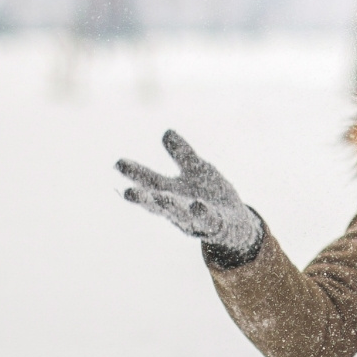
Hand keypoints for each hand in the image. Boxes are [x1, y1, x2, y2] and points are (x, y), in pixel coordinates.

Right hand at [116, 130, 262, 260]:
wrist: (237, 223)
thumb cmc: (211, 195)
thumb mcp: (198, 170)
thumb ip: (182, 154)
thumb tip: (167, 132)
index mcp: (170, 192)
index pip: (149, 181)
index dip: (135, 173)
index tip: (119, 162)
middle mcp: (178, 207)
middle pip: (158, 202)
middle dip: (144, 198)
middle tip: (128, 192)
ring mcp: (195, 218)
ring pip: (180, 214)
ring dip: (170, 206)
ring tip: (162, 197)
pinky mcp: (215, 224)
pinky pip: (208, 219)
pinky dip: (202, 213)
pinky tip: (197, 205)